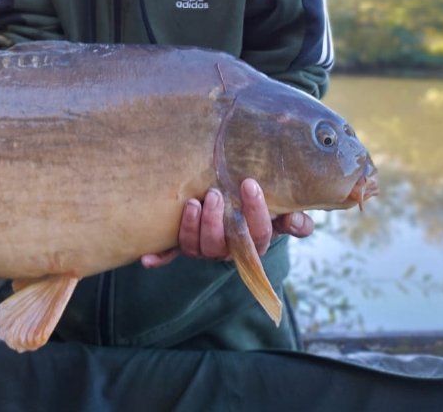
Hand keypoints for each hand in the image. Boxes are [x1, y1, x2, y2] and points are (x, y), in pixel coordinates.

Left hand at [140, 179, 313, 268]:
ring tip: (192, 202)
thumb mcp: (280, 206)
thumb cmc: (258, 201)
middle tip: (215, 193)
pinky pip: (170, 253)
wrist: (237, 199)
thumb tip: (296, 221)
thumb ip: (292, 215)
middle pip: (222, 246)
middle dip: (217, 221)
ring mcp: (204, 247)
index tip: (249, 183)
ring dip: (192, 228)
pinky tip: (146, 258)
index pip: (259, 234)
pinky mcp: (182, 243)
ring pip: (196, 248)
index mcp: (254, 241)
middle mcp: (227, 249)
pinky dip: (159, 257)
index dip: (256, 211)